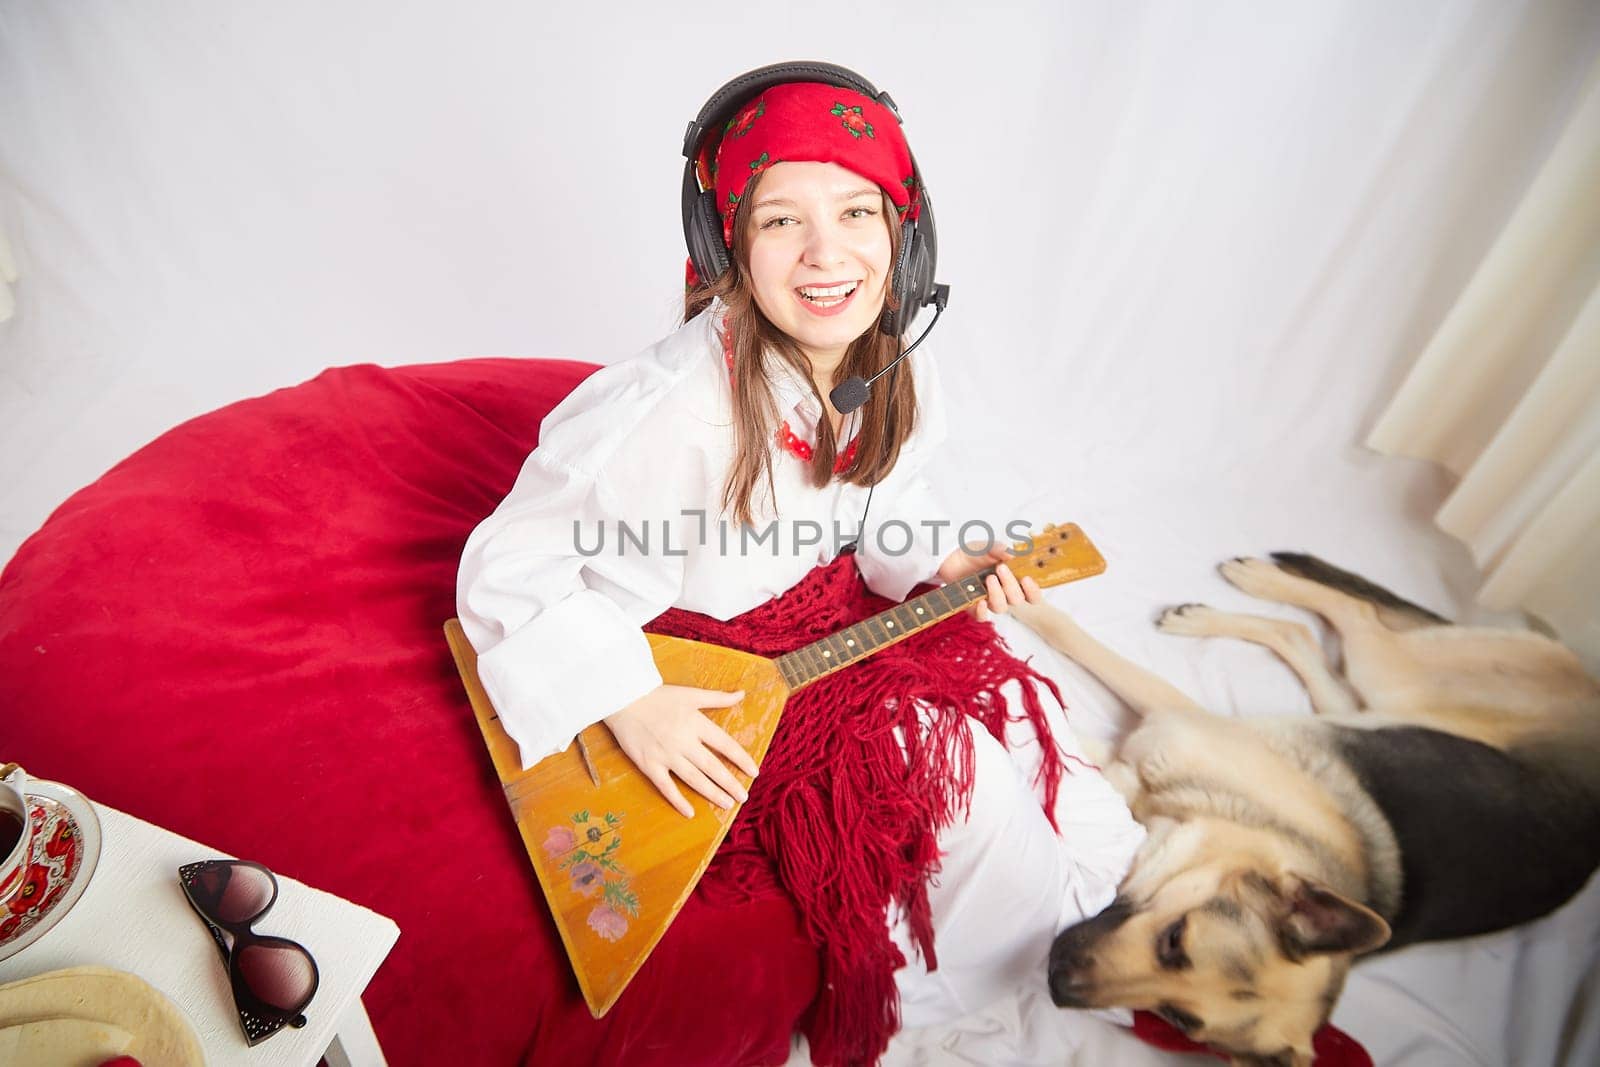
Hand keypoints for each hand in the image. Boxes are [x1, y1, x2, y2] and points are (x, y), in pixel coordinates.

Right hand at [602, 685, 758, 817]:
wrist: (623, 699)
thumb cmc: (659, 695)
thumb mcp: (691, 693)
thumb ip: (718, 697)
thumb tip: (742, 694)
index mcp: (696, 723)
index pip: (725, 745)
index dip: (741, 759)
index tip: (754, 772)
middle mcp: (684, 742)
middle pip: (712, 767)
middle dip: (730, 783)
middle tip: (744, 797)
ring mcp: (666, 755)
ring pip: (694, 779)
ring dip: (712, 793)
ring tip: (727, 804)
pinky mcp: (649, 765)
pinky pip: (666, 787)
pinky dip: (678, 800)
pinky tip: (690, 813)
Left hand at [938, 543, 1042, 622]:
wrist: (950, 558)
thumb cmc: (974, 554)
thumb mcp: (986, 547)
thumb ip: (998, 549)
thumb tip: (1011, 553)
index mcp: (1013, 580)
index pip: (1031, 595)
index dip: (1033, 591)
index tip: (1027, 579)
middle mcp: (1004, 593)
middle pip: (1017, 600)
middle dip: (1011, 585)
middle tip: (1001, 568)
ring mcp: (989, 601)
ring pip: (1001, 608)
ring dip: (998, 594)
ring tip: (989, 578)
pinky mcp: (974, 607)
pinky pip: (982, 617)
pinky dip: (982, 612)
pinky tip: (980, 601)